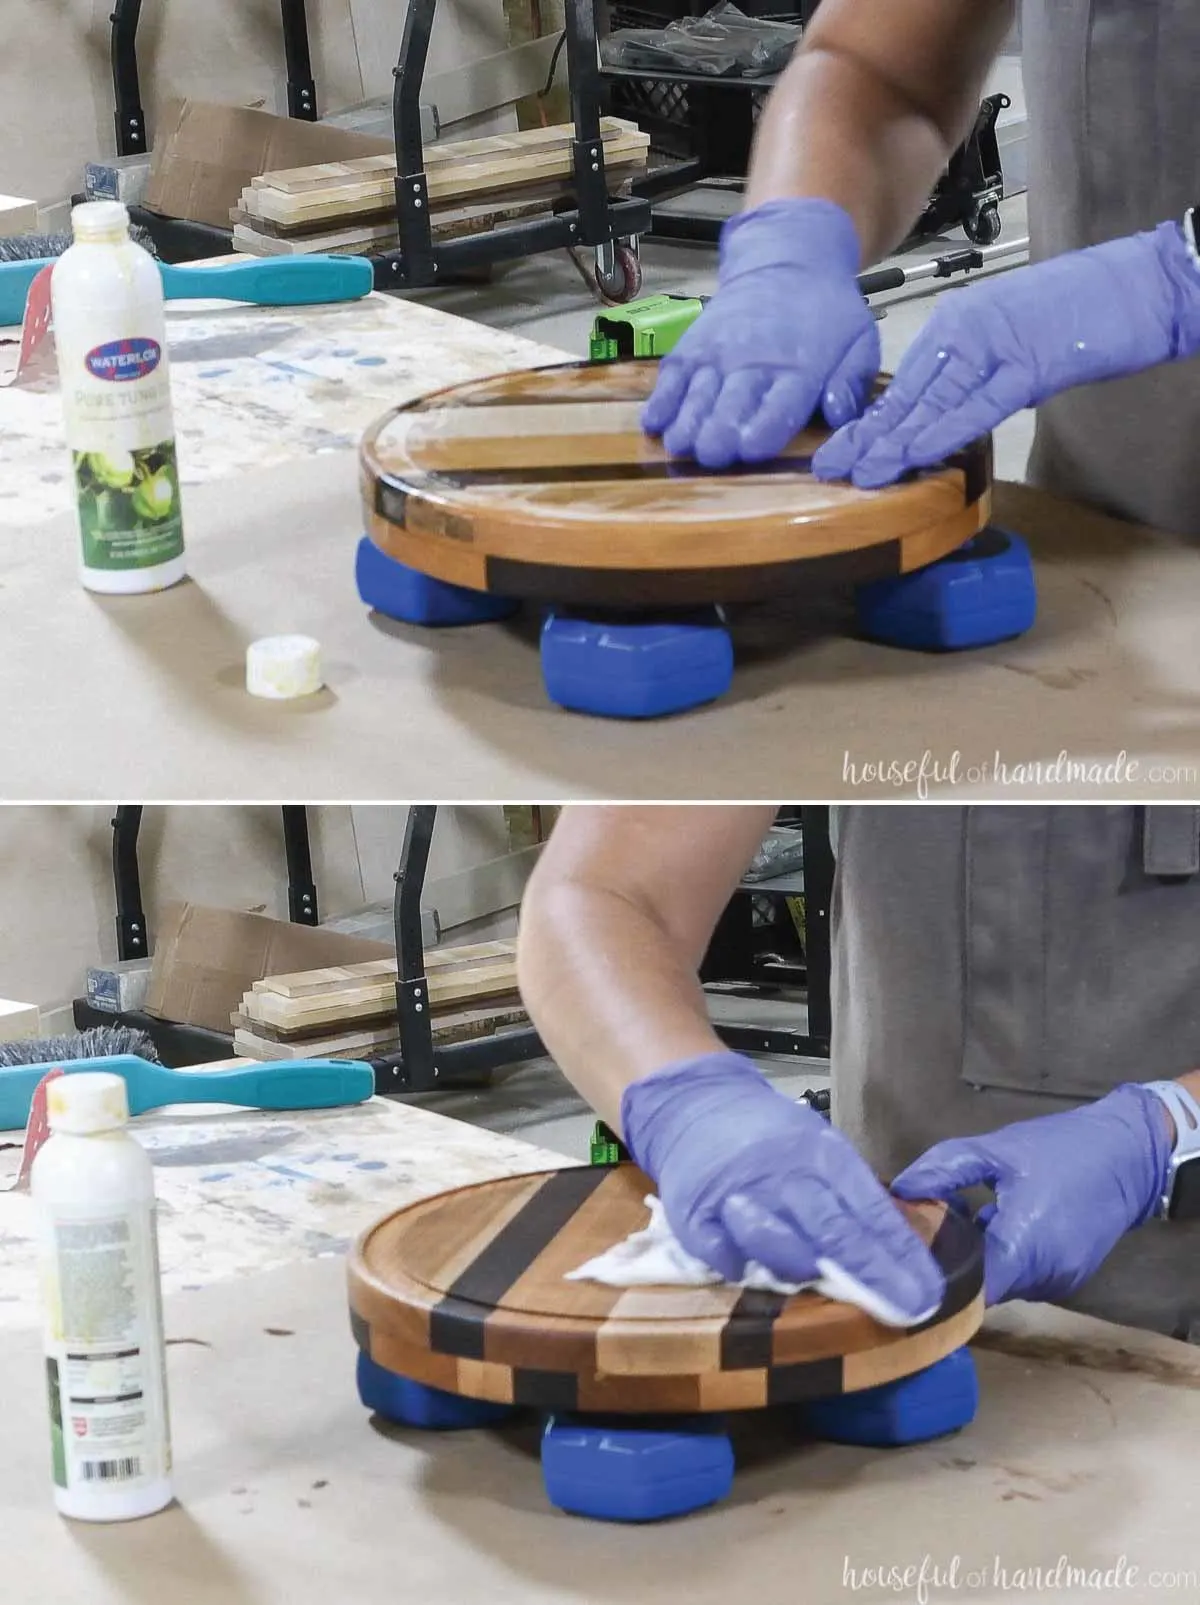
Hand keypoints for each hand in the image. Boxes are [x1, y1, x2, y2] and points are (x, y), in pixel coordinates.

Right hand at [620, 1052, 944, 1323]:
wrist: (695, 1105)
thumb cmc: (769, 1139)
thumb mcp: (818, 1150)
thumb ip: (850, 1199)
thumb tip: (900, 1256)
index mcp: (821, 1153)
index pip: (868, 1209)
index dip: (899, 1254)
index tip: (925, 1292)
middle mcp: (783, 1172)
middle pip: (831, 1228)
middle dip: (872, 1273)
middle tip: (906, 1307)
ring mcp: (737, 1192)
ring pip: (773, 1239)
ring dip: (800, 1266)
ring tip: (817, 1280)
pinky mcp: (695, 1212)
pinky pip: (720, 1251)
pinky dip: (737, 1266)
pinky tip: (750, 1270)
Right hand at [641, 199, 879, 468]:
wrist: (787, 262)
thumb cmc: (826, 315)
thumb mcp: (859, 341)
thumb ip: (851, 381)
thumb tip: (837, 414)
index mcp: (800, 370)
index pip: (778, 406)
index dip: (762, 429)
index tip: (750, 449)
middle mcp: (753, 362)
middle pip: (731, 404)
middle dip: (719, 431)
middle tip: (711, 454)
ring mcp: (717, 354)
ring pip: (698, 394)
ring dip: (687, 423)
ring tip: (681, 446)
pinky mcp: (692, 348)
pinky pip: (672, 377)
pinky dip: (661, 400)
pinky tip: (655, 423)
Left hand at [813, 221, 1199, 488]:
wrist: (1143, 284)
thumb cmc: (1087, 314)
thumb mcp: (1015, 346)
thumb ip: (977, 377)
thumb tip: (942, 417)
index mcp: (962, 326)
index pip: (909, 383)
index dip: (874, 421)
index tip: (843, 450)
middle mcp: (968, 333)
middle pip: (909, 394)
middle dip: (867, 435)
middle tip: (827, 467)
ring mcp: (996, 348)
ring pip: (933, 402)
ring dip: (892, 441)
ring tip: (855, 471)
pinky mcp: (1028, 367)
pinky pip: (976, 406)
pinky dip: (942, 430)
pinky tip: (911, 453)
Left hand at [890, 1084, 1172, 1305]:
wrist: (1130, 1154)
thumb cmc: (1061, 1149)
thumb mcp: (995, 1150)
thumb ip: (943, 1171)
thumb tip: (900, 1191)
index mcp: (1023, 1249)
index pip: (967, 1293)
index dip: (934, 1280)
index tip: (906, 1258)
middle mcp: (1043, 1278)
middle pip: (981, 1287)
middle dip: (951, 1260)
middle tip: (920, 1226)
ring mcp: (1059, 1281)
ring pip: (1001, 1281)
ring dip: (978, 1256)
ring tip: (958, 1214)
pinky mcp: (1068, 1275)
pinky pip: (1023, 1274)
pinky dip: (1003, 1254)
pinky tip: (990, 1219)